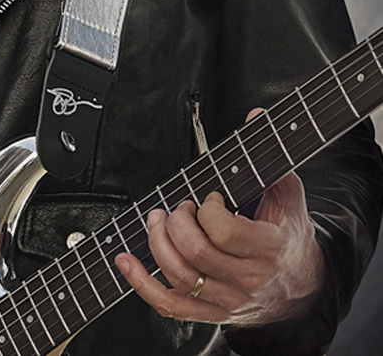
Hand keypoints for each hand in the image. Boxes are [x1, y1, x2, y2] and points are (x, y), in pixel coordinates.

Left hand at [114, 111, 324, 326]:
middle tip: (177, 206)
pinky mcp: (211, 312)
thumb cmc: (289, 235)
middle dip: (176, 222)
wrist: (304, 287)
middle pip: (196, 253)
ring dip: (157, 244)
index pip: (225, 232)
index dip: (207, 209)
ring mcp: (227, 299)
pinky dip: (142, 284)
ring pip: (181, 278)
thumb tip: (254, 117)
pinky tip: (126, 261)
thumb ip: (272, 158)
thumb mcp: (289, 196)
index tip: (207, 196)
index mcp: (268, 249)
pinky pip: (170, 306)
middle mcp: (247, 279)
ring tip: (156, 220)